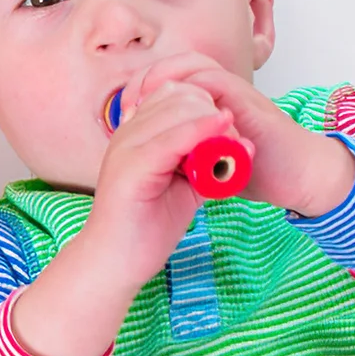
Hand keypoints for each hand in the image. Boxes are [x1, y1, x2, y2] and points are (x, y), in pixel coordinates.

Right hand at [12, 78, 236, 355]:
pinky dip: (200, 131)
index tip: (231, 129)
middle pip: (178, 96)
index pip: (172, 94)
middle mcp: (127, 134)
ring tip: (234, 150)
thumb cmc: (145, 228)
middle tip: (237, 142)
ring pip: (177, 111)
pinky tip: (223, 130)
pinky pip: (171, 139)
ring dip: (214, 123)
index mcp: (134, 135)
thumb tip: (238, 145)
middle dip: (215, 111)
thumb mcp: (182, 186)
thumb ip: (203, 163)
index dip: (206, 104)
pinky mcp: (132, 167)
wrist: (116, 261)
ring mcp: (126, 148)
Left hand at [126, 54, 354, 218]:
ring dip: (164, 81)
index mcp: (211, 100)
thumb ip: (185, 147)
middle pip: (178, 62)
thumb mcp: (208, 157)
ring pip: (195, 66)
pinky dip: (190, 95)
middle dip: (147, 79)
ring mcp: (237, 92)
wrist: (300, 177)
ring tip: (143, 105)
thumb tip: (154, 153)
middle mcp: (223, 89)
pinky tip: (172, 115)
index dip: (142, 87)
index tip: (124, 111)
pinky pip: (216, 83)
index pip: (170, 76)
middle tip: (129, 105)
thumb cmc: (257, 168)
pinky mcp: (249, 102)